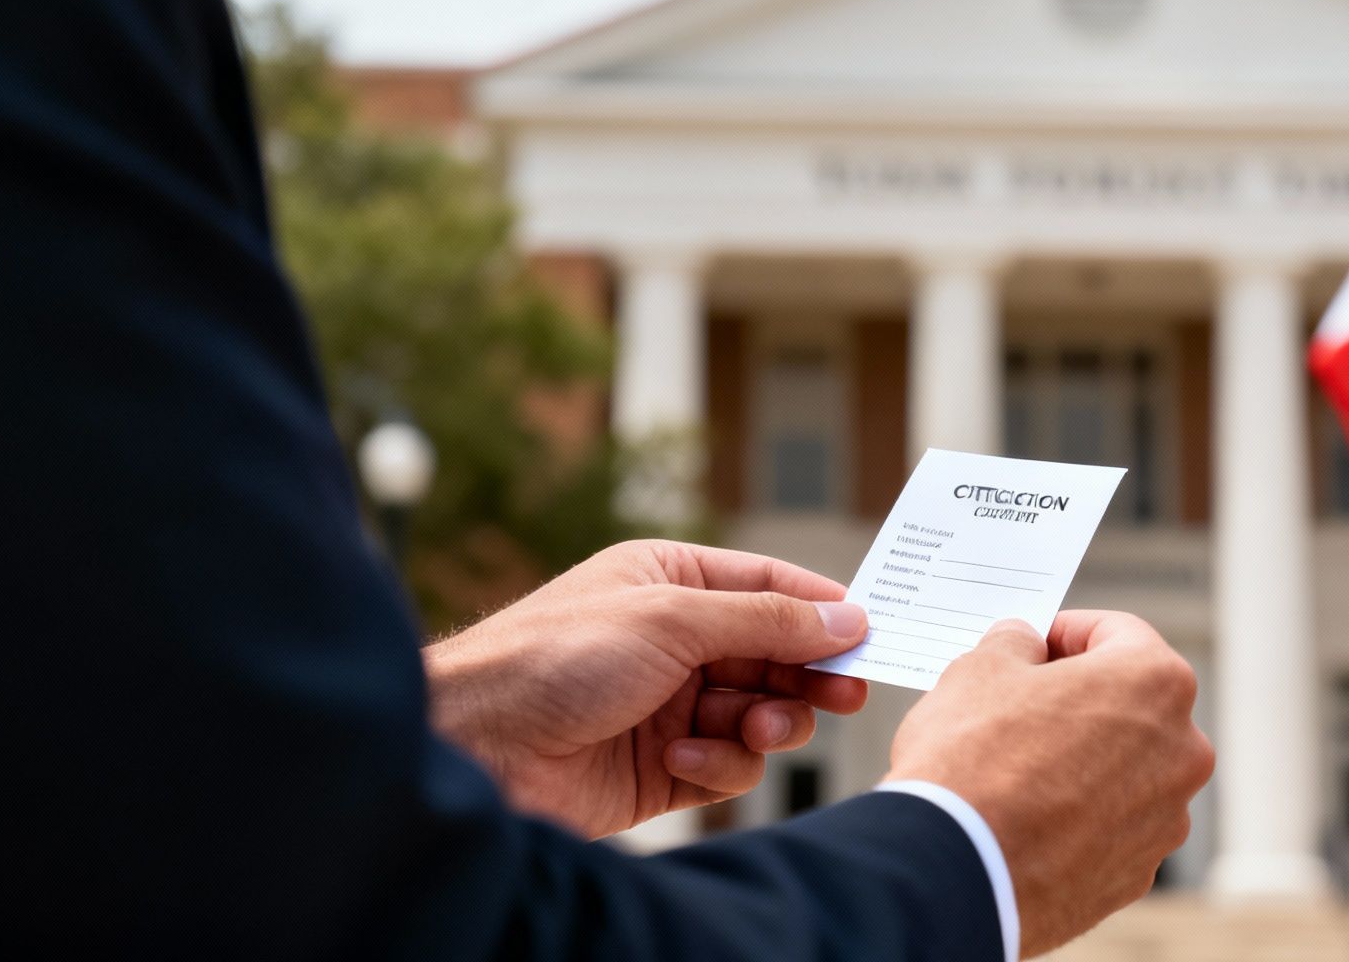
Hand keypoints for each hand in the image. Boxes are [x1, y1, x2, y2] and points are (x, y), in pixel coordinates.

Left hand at [423, 539, 870, 838]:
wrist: (479, 747)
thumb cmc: (554, 658)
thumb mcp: (672, 620)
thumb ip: (766, 619)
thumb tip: (845, 615)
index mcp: (669, 581)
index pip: (768, 586)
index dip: (821, 609)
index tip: (869, 635)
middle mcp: (674, 640)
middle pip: (773, 653)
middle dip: (804, 675)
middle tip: (843, 694)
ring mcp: (670, 705)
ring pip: (758, 713)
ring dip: (763, 724)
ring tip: (749, 729)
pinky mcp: (663, 768)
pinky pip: (726, 765)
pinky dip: (717, 765)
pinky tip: (682, 760)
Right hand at [887, 611, 1213, 957]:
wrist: (956, 872)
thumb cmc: (973, 759)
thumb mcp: (981, 668)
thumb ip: (1015, 643)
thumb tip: (1024, 644)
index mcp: (1156, 683)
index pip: (1116, 632)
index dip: (1064, 630)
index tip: (1030, 644)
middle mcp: (1181, 752)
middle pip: (1129, 703)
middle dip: (1077, 697)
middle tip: (1018, 701)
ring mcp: (1164, 820)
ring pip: (1123, 768)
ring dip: (1080, 756)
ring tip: (1015, 765)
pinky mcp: (1136, 873)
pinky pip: (1109, 825)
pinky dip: (1076, 813)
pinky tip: (1024, 815)